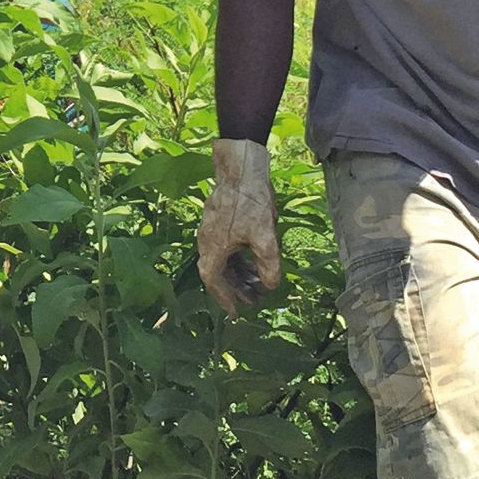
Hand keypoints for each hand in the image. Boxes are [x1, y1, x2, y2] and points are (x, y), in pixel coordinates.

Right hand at [196, 138, 281, 314]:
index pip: (214, 282)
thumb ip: (268, 264)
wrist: (240, 167)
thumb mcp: (264, 236)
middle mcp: (207, 241)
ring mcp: (212, 230)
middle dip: (235, 288)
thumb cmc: (250, 201)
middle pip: (218, 273)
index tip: (236, 311)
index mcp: (213, 248)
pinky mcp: (220, 219)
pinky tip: (254, 259)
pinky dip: (238, 258)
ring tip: (256, 283)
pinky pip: (226, 247)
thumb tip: (270, 285)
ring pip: (223, 260)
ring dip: (238, 273)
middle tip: (252, 300)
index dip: (225, 298)